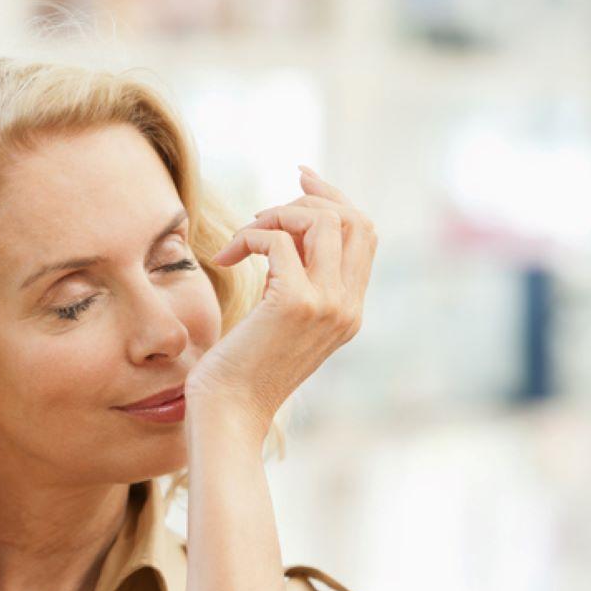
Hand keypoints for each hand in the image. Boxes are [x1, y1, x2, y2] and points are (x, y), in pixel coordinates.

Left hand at [186, 166, 377, 433]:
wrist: (227, 413)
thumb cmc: (240, 370)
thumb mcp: (280, 318)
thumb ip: (296, 277)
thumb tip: (287, 225)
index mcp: (350, 310)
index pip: (364, 233)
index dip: (334, 197)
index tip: (301, 177)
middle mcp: (348, 307)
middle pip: (353, 218)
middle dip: (307, 200)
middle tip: (263, 214)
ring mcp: (327, 305)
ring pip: (321, 220)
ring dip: (276, 215)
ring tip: (243, 239)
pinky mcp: (295, 303)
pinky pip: (277, 239)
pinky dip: (248, 236)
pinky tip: (226, 258)